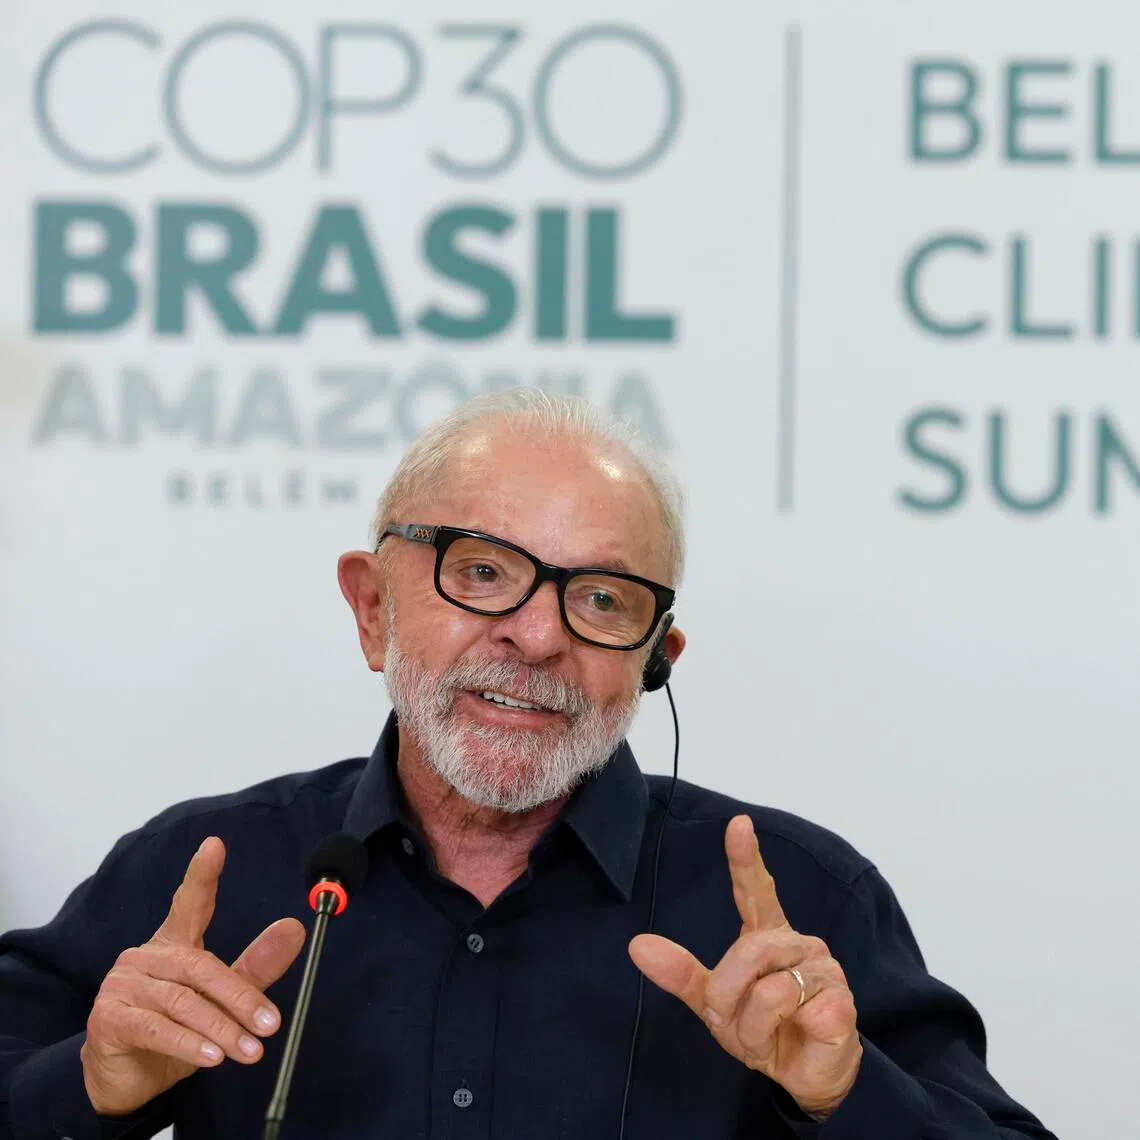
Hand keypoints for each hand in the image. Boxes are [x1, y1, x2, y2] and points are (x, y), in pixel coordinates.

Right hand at [81, 837, 306, 1117]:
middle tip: (271, 1024)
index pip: (189, 902)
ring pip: (182, 1001)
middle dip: (240, 997)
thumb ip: (255, 967)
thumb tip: (294, 929)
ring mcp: (122, 986)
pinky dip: (189, 1044)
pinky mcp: (108, 1019)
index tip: (215, 845)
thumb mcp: (220, 1001)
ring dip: (221, 1028)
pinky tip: (212, 1057)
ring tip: (250, 1051)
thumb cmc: (174, 1031)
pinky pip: (156, 1028)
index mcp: (172, 942)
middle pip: (200, 966)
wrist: (123, 1078)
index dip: (202, 874)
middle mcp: (144, 957)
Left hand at [628, 815, 861, 1118]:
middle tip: (728, 1018)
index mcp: (767, 935)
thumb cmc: (763, 1031)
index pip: (757, 890)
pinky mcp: (841, 1003)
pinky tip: (795, 1035)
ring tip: (762, 1033)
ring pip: (770, 987)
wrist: (802, 1078)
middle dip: (728, 991)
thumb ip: (681, 973)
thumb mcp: (714, 1004)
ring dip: (751, 1021)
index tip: (738, 823)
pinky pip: (793, 1009)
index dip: (746, 858)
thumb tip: (637, 945)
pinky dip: (775, 1032)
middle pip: (750, 950)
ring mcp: (824, 970)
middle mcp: (798, 943)